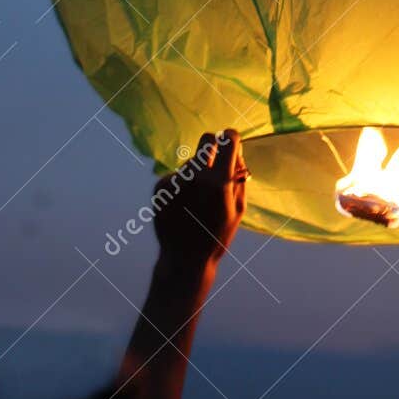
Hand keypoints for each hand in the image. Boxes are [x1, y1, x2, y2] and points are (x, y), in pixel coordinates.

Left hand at [152, 128, 247, 274]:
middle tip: (216, 164)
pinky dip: (182, 184)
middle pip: (206, 140)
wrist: (184, 260)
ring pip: (191, 161)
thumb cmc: (217, 235)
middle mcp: (194, 176)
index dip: (232, 139)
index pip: (227, 139)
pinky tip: (184, 205)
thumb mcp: (238, 209)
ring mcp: (175, 180)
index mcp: (218, 182)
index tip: (232, 143)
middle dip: (214, 147)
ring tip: (197, 199)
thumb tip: (235, 151)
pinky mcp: (160, 186)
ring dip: (197, 171)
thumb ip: (239, 177)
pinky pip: (177, 174)